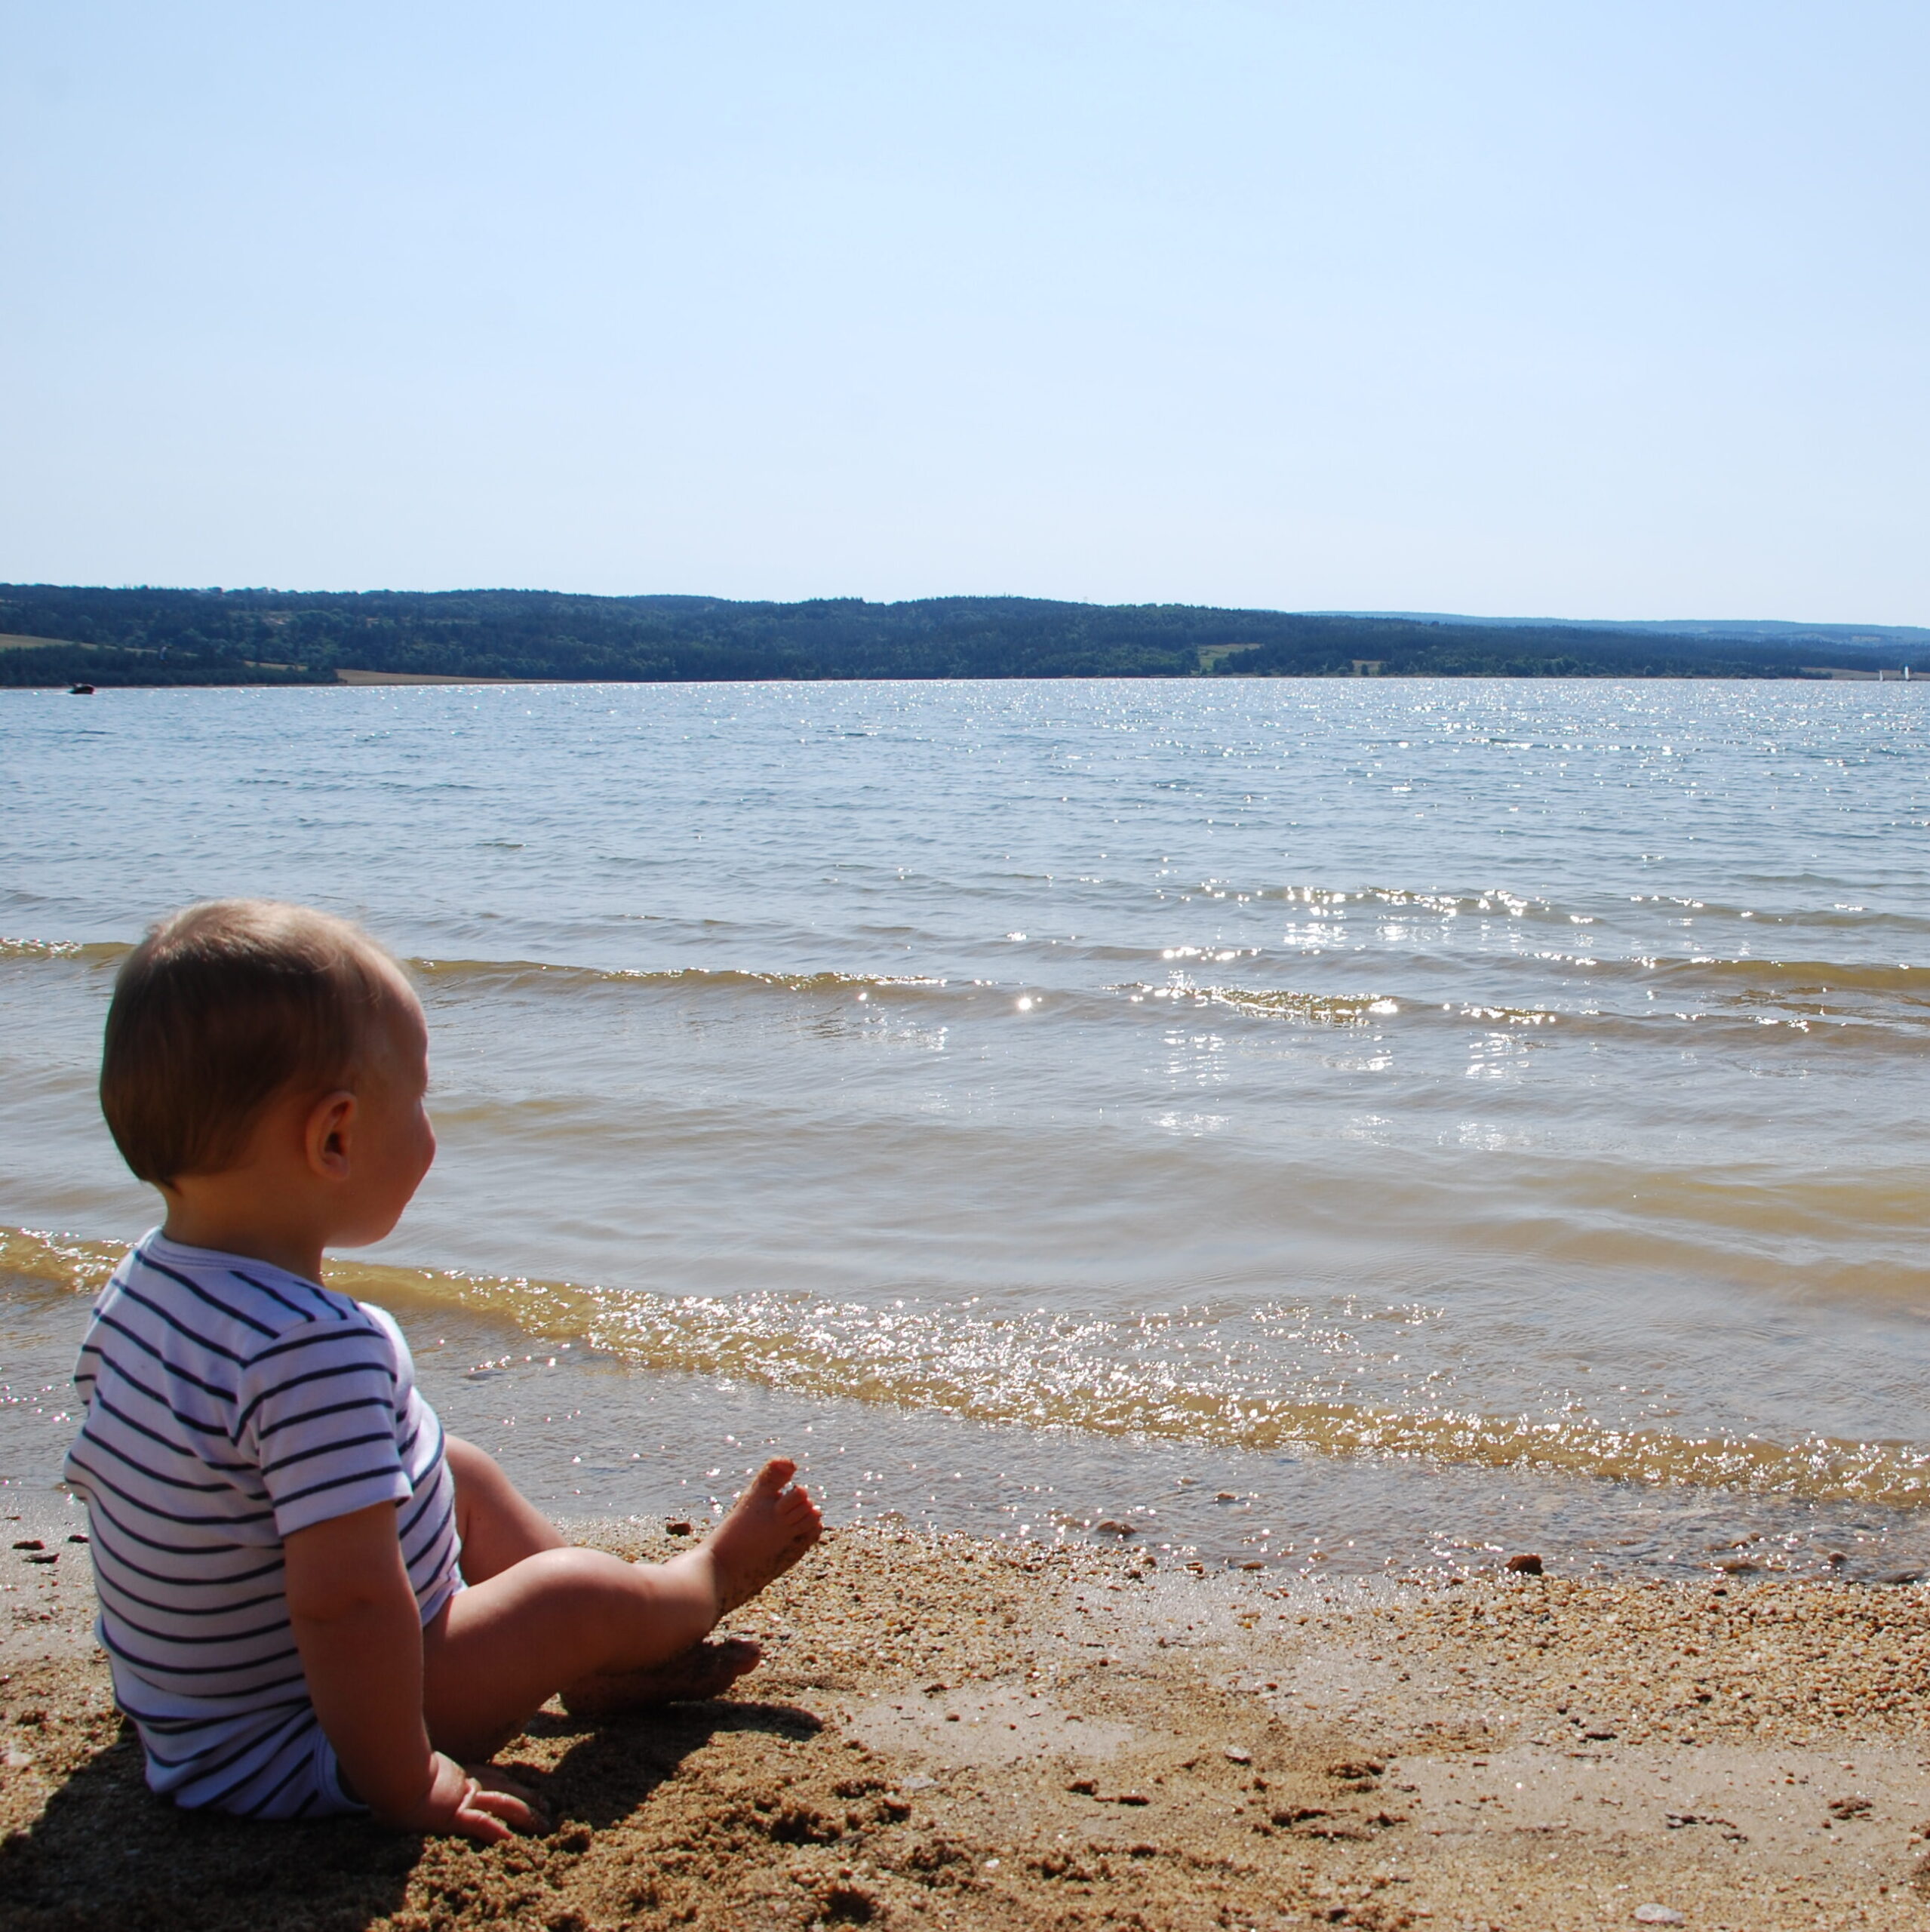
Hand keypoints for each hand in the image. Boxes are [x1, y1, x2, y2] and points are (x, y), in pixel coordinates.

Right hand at [391, 1751, 544, 1842]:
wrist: (391, 1774)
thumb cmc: (399, 1771)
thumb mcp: (418, 1770)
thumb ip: (428, 1772)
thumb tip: (427, 1774)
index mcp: (459, 1774)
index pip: (492, 1777)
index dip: (511, 1783)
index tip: (525, 1787)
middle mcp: (466, 1783)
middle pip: (505, 1789)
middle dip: (529, 1798)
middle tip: (548, 1806)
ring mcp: (462, 1797)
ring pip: (503, 1804)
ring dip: (526, 1815)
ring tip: (543, 1824)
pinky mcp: (455, 1814)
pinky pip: (481, 1824)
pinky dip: (497, 1832)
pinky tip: (510, 1841)